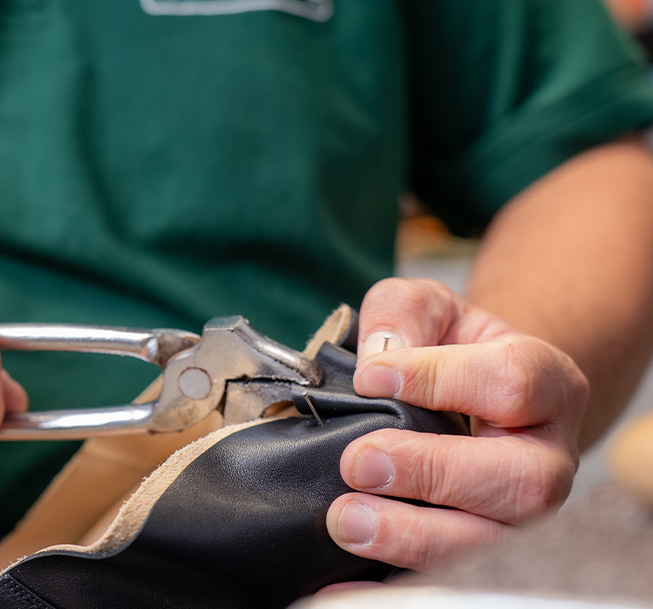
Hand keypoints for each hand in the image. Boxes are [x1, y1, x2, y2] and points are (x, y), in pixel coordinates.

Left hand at [325, 278, 586, 572]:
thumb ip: (405, 313)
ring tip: (348, 520)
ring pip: (492, 543)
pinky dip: (395, 583)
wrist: (468, 397)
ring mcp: (520, 515)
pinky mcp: (480, 550)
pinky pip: (452, 579)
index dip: (439, 379)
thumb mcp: (429, 310)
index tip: (371, 377)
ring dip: (415, 537)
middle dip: (433, 474)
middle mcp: (547, 457)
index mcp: (547, 383)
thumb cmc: (450, 349)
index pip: (512, 383)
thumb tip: (381, 355)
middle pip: (518, 480)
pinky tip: (343, 584)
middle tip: (361, 462)